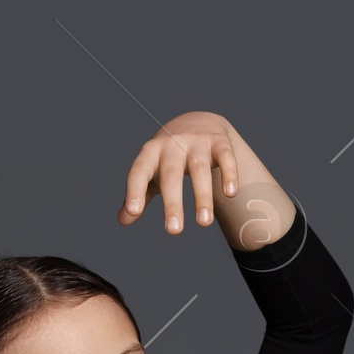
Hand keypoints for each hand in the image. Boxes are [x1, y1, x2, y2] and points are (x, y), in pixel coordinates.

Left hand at [117, 112, 295, 251]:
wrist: (197, 121)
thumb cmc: (168, 157)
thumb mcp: (152, 172)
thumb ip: (140, 194)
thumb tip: (123, 220)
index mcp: (150, 153)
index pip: (139, 171)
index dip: (134, 191)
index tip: (134, 212)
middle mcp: (172, 144)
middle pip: (171, 175)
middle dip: (172, 203)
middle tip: (173, 231)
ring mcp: (197, 141)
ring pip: (199, 169)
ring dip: (202, 197)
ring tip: (203, 223)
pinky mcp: (219, 141)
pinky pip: (226, 157)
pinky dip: (229, 174)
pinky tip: (230, 193)